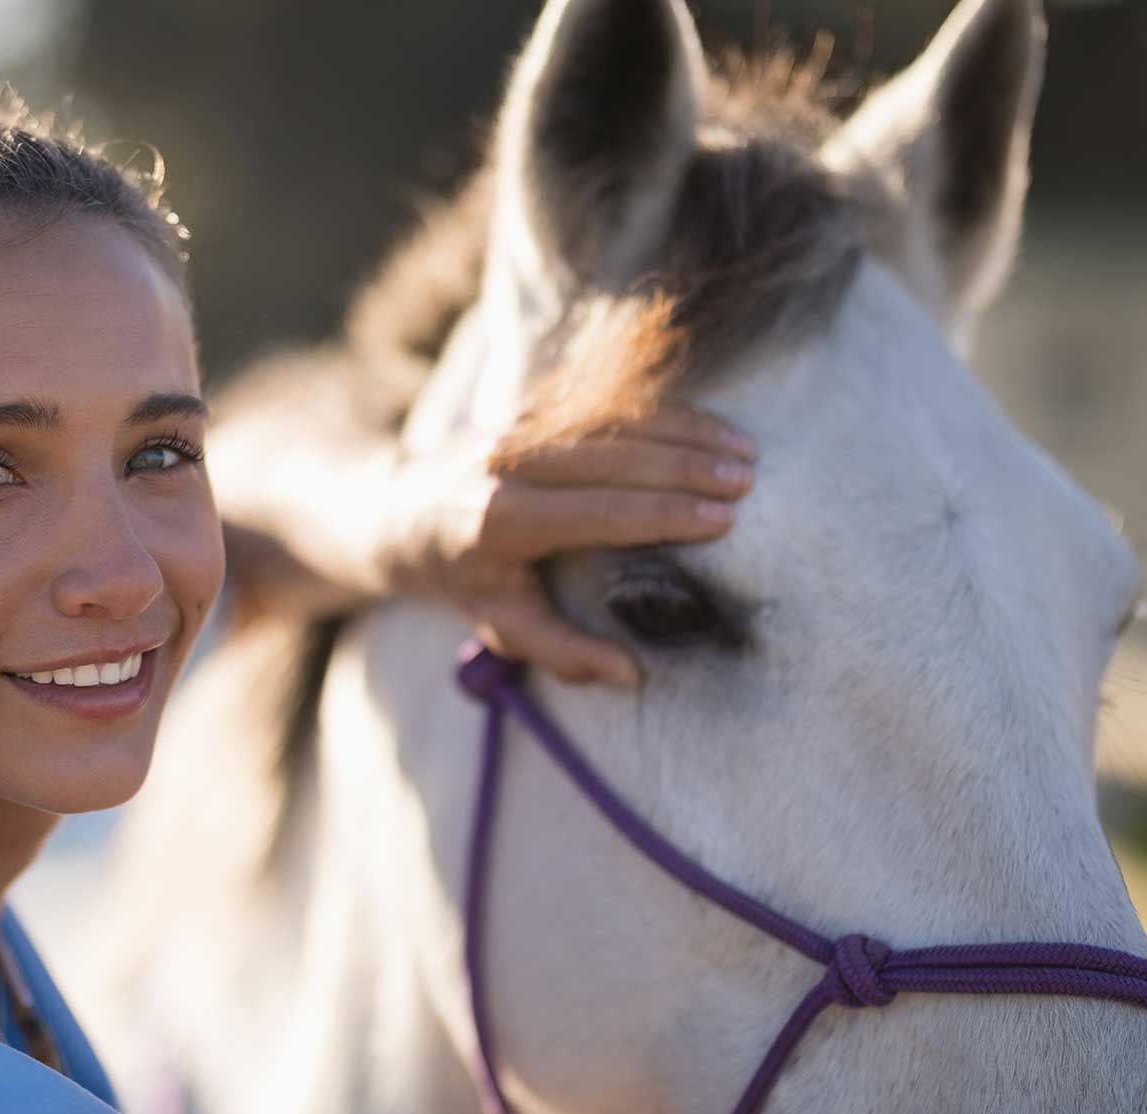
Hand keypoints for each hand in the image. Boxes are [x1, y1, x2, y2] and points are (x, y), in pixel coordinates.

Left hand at [377, 406, 755, 685]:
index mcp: (502, 521)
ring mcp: (521, 429)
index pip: (599, 513)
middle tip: (745, 483)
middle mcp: (510, 466)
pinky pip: (608, 404)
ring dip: (685, 433)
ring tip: (744, 452)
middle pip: (614, 459)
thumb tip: (632, 676)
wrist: (401, 511)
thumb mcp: (502, 625)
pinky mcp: (534, 408)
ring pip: (615, 422)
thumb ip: (564, 653)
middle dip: (685, 468)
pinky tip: (710, 426)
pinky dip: (664, 413)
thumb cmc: (461, 578)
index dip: (663, 514)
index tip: (721, 520)